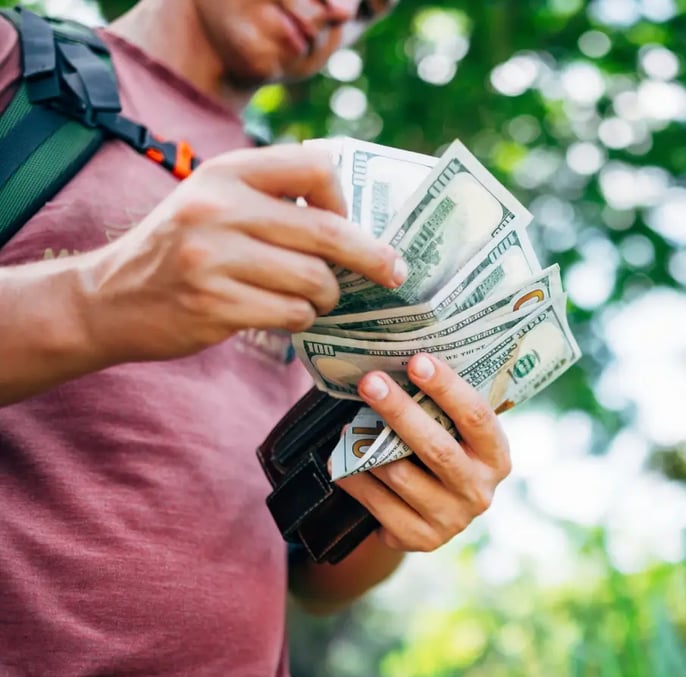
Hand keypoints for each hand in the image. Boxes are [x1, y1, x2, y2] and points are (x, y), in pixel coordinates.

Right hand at [78, 144, 404, 364]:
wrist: (108, 299)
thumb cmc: (180, 249)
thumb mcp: (214, 200)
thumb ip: (272, 197)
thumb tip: (358, 218)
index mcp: (227, 172)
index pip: (316, 166)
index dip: (345, 199)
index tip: (352, 223)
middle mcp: (219, 208)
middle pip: (327, 232)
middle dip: (371, 257)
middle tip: (394, 272)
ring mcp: (214, 258)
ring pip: (315, 280)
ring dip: (328, 296)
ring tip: (315, 298)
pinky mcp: (216, 305)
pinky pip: (293, 314)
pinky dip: (301, 318)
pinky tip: (285, 314)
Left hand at [336, 353, 511, 551]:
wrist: (433, 516)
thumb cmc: (442, 454)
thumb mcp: (456, 435)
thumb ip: (442, 409)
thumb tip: (402, 360)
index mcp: (496, 457)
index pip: (476, 417)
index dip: (448, 388)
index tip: (417, 361)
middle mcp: (479, 491)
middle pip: (436, 447)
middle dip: (400, 411)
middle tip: (370, 382)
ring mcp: (451, 520)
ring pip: (400, 475)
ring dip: (368, 448)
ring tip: (347, 426)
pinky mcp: (421, 539)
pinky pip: (378, 504)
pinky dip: (355, 480)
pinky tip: (340, 463)